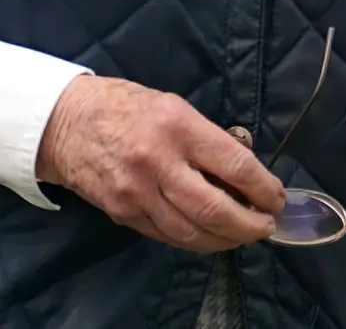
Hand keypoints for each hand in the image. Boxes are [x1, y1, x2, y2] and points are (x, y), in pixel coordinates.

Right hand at [37, 76, 285, 252]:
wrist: (67, 122)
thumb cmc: (126, 106)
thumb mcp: (173, 105)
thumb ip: (206, 137)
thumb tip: (241, 169)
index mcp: (177, 126)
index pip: (234, 165)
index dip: (263, 188)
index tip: (277, 198)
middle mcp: (158, 162)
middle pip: (214, 209)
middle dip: (249, 225)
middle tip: (266, 226)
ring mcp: (138, 193)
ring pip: (192, 232)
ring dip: (225, 240)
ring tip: (243, 235)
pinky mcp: (124, 214)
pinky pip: (168, 236)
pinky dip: (195, 240)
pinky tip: (210, 237)